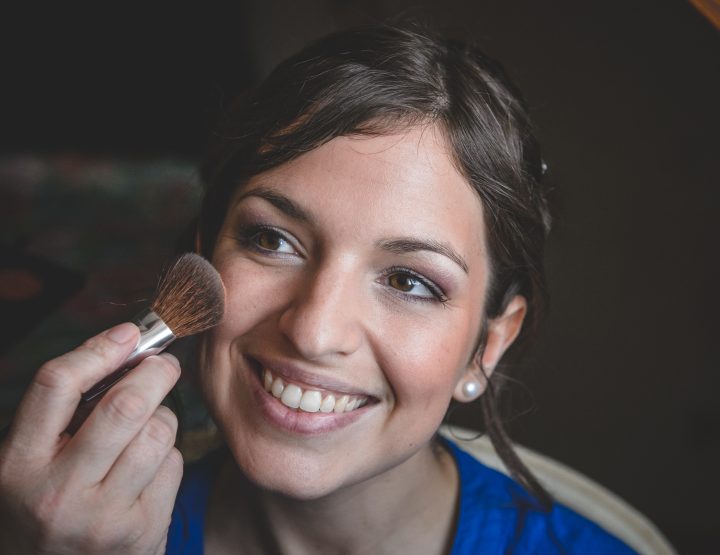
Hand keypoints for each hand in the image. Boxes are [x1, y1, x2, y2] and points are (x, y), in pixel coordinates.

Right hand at [0, 323, 182, 554]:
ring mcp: (104, 517)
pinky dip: (169, 454)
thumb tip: (125, 348)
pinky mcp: (143, 530)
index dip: (99, 349)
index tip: (129, 334)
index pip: (55, 385)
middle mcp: (57, 493)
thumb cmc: (48, 508)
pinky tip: (150, 469)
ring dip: (164, 416)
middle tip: (163, 365)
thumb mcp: (31, 463)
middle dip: (155, 372)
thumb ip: (64, 413)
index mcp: (17, 466)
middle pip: (125, 404)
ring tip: (148, 426)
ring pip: (159, 430)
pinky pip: (174, 464)